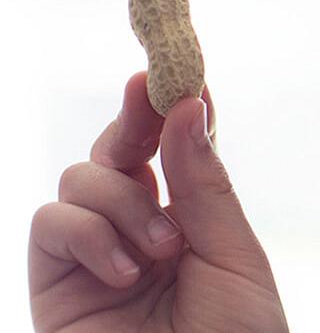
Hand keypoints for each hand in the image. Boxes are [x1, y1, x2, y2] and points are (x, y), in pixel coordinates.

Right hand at [29, 71, 288, 331]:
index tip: (178, 70)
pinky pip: (49, 222)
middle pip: (120, 150)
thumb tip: (189, 105)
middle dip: (133, 118)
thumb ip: (205, 186)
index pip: (172, 151)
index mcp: (190, 222)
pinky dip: (87, 233)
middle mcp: (139, 230)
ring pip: (81, 176)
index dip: (170, 108)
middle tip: (148, 89)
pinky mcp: (54, 285)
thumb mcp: (233, 256)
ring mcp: (94, 255)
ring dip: (123, 200)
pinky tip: (126, 272)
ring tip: (160, 253)